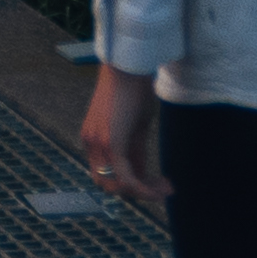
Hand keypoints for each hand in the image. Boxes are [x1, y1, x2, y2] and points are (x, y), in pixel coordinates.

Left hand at [80, 66, 163, 210]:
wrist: (131, 65)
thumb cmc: (134, 89)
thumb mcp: (135, 126)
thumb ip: (134, 151)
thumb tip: (141, 175)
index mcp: (92, 139)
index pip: (105, 174)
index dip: (128, 184)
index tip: (154, 181)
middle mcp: (90, 144)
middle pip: (107, 184)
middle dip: (134, 192)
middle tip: (162, 187)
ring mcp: (98, 143)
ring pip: (116, 184)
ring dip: (142, 192)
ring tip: (166, 188)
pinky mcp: (112, 142)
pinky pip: (126, 177)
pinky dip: (143, 188)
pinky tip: (160, 188)